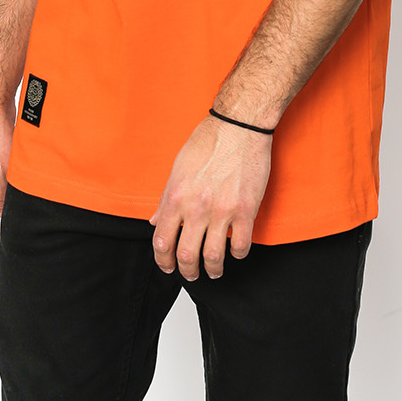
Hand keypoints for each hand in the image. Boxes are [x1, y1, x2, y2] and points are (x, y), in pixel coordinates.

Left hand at [149, 115, 271, 279]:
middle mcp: (196, 207)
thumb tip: (156, 221)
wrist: (239, 126)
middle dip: (187, 271)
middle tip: (191, 274)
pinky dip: (237, 255)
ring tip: (214, 270)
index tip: (168, 266)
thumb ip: (166, 198)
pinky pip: (241, 245)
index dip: (163, 261)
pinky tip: (236, 252)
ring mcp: (222, 210)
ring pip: (213, 257)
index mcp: (176, 196)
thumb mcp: (178, 167)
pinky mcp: (246, 209)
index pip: (162, 241)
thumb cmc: (209, 141)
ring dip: (213, 270)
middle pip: (186, 256)